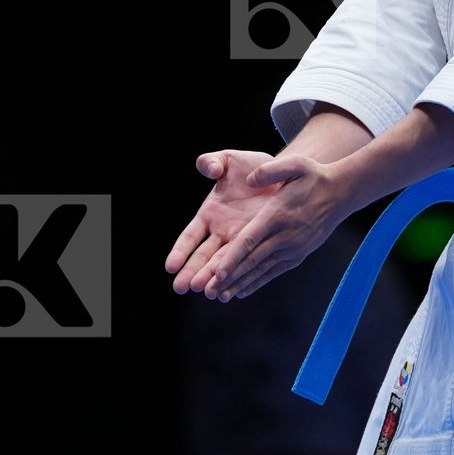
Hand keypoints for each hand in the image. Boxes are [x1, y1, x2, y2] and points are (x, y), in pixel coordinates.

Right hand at [165, 149, 282, 295]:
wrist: (283, 175)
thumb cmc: (252, 167)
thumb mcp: (230, 160)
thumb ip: (213, 162)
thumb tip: (209, 170)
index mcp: (210, 214)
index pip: (190, 236)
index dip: (180, 250)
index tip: (170, 267)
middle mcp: (222, 232)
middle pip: (204, 256)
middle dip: (194, 272)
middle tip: (183, 288)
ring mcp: (240, 241)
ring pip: (224, 264)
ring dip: (216, 280)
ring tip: (210, 294)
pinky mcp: (259, 245)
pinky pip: (247, 264)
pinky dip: (240, 278)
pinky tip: (233, 293)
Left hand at [202, 153, 353, 301]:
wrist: (342, 193)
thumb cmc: (314, 177)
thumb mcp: (295, 165)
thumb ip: (269, 170)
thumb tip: (249, 179)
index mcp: (277, 215)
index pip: (250, 240)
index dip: (232, 258)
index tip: (217, 273)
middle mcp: (285, 236)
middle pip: (252, 260)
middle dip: (230, 277)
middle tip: (209, 292)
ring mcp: (293, 248)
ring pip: (262, 269)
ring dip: (241, 284)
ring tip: (221, 297)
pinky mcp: (298, 254)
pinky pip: (274, 271)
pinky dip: (258, 282)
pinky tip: (242, 291)